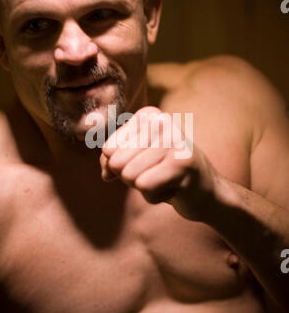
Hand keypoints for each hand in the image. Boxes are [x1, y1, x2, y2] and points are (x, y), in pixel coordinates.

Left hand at [100, 106, 216, 219]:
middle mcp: (161, 121)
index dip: (119, 166)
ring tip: (166, 180)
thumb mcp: (133, 161)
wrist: (205, 192)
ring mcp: (174, 140)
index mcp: (148, 116)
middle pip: (117, 162)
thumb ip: (111, 161)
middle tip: (157, 174)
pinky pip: (144, 186)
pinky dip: (154, 196)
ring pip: (129, 175)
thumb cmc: (164, 174)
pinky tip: (173, 189)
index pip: (108, 149)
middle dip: (131, 178)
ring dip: (144, 187)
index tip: (146, 164)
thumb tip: (106, 172)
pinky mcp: (182, 162)